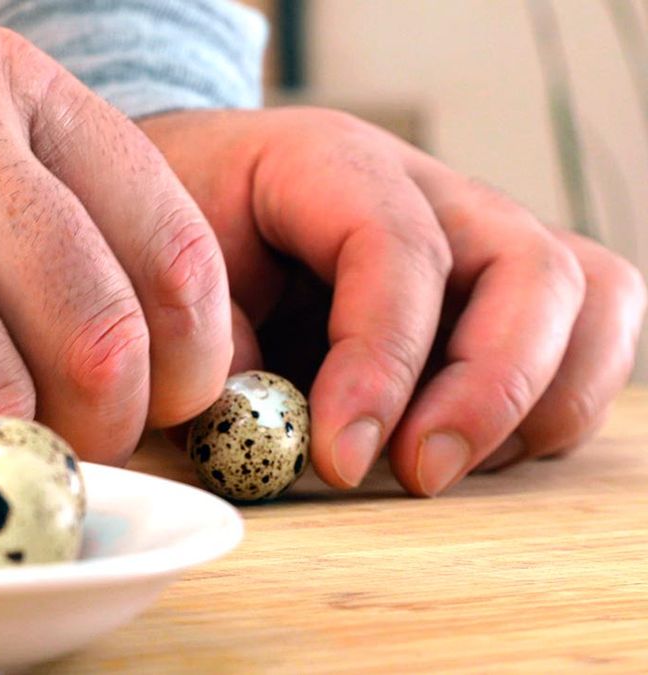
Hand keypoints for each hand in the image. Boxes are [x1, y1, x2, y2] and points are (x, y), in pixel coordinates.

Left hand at [139, 108, 646, 495]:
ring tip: (438, 464)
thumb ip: (211, 344)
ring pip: (585, 299)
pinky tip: (464, 447)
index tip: (337, 459)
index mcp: (331, 164)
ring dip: (535, 403)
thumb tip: (279, 429)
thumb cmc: (185, 233)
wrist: (201, 193)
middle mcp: (428, 192)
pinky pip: (584, 336)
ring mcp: (476, 236)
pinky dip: (550, 405)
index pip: (396, 247)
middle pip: (530, 269)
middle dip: (487, 391)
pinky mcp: (500, 291)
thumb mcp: (168, 275)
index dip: (381, 362)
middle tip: (416, 474)